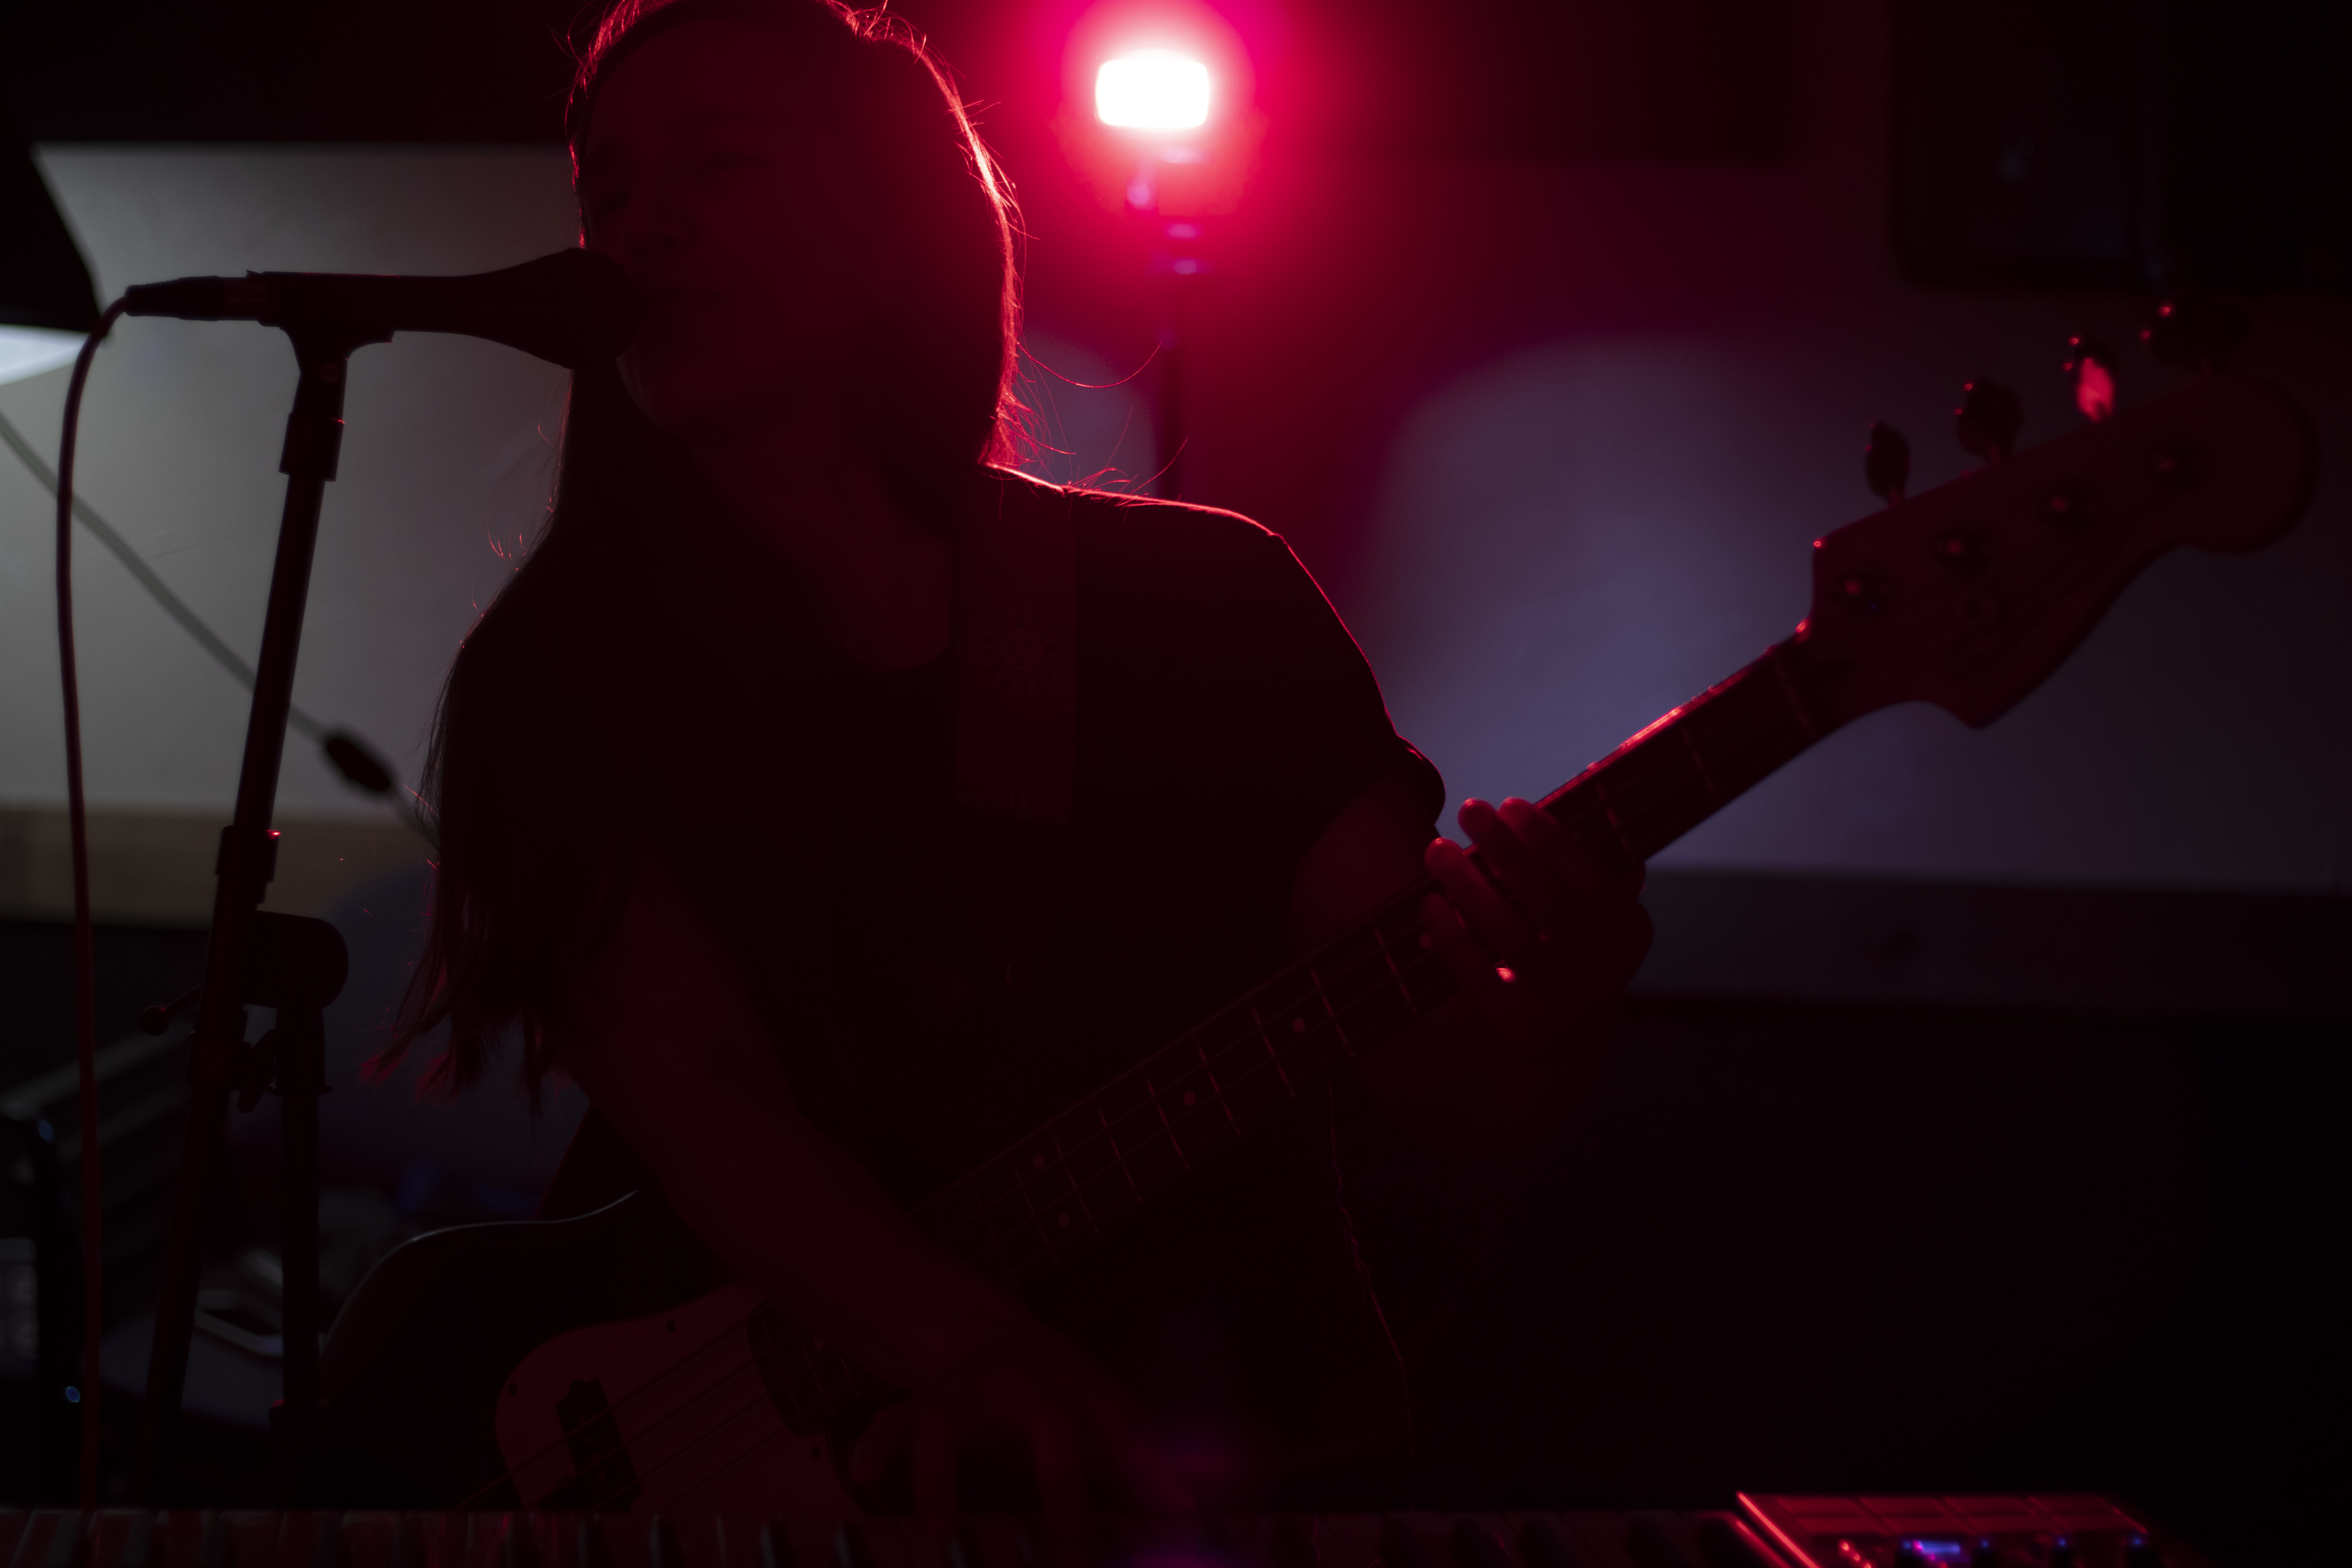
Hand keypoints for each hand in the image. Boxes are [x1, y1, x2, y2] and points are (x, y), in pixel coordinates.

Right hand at [847, 1320, 1186, 1553]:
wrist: (976, 1325)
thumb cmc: (1051, 1383)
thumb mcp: (1098, 1406)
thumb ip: (1141, 1458)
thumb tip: (1190, 1508)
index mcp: (1076, 1382)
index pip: (1120, 1417)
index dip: (1148, 1464)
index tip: (1175, 1514)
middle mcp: (1024, 1380)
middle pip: (1047, 1421)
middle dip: (1060, 1486)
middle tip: (1069, 1552)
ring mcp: (967, 1389)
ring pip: (946, 1421)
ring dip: (940, 1476)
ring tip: (940, 1534)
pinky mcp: (922, 1402)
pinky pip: (892, 1422)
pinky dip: (875, 1447)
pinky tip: (864, 1472)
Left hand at [1420, 797, 1652, 1056]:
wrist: (1562, 1045)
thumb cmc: (1572, 954)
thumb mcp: (1597, 921)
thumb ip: (1591, 871)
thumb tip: (1589, 799)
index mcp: (1630, 934)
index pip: (1592, 878)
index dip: (1551, 839)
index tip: (1511, 804)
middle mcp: (1604, 973)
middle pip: (1550, 902)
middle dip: (1507, 851)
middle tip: (1470, 809)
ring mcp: (1562, 1005)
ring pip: (1511, 936)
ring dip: (1470, 887)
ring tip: (1437, 848)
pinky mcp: (1518, 1026)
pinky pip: (1477, 974)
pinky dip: (1451, 936)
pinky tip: (1429, 902)